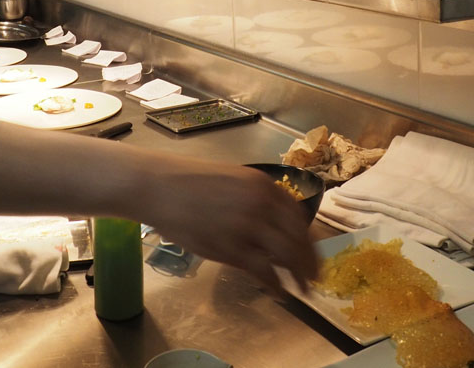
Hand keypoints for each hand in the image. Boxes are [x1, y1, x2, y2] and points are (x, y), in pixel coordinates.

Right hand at [140, 160, 318, 292]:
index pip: (299, 217)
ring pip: (287, 256)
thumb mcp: (232, 181)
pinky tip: (279, 293)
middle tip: (315, 278)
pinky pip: (264, 271)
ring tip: (303, 290)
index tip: (314, 254)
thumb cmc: (189, 183)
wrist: (158, 186)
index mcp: (263, 185)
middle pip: (298, 239)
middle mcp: (261, 204)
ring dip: (299, 276)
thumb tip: (273, 227)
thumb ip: (256, 201)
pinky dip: (276, 285)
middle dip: (310, 262)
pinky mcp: (230, 247)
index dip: (310, 240)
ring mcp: (247, 226)